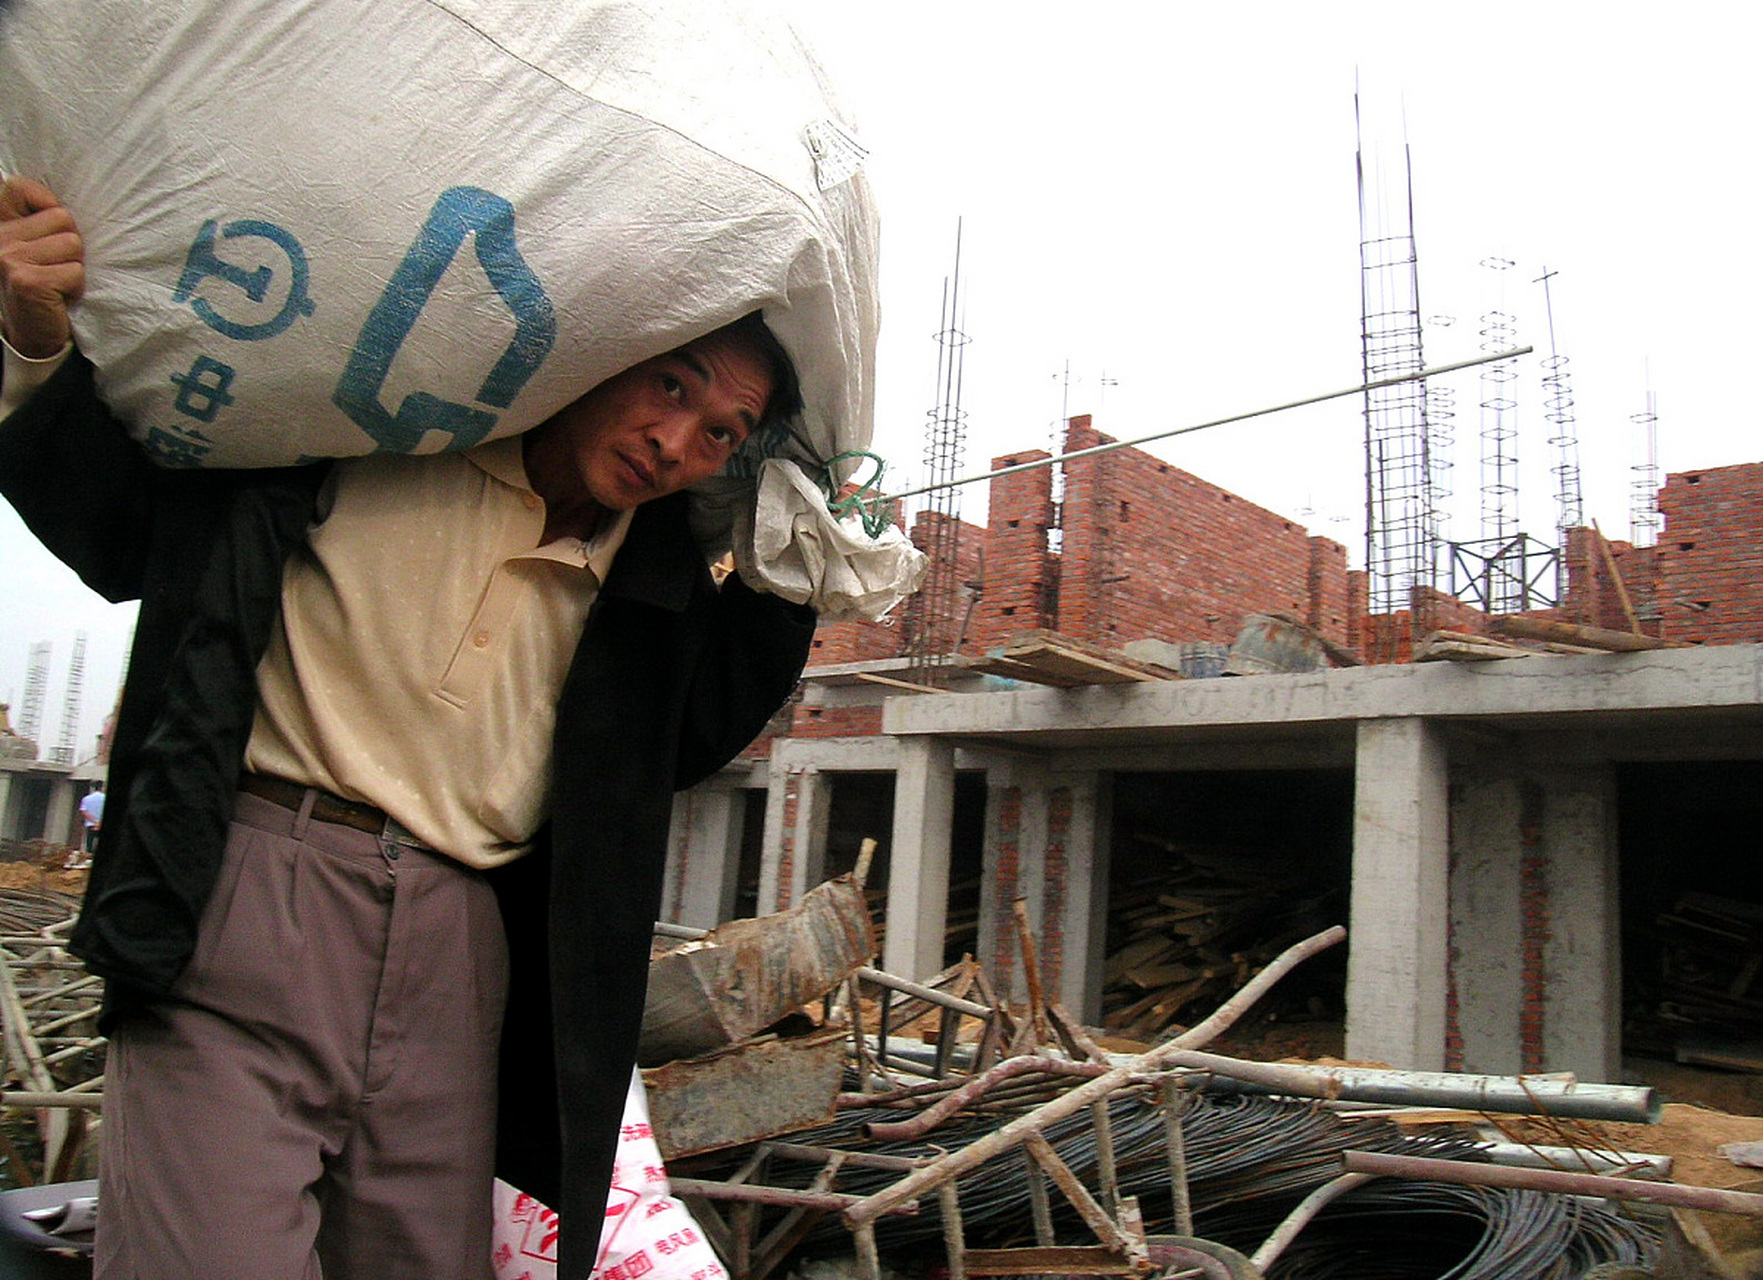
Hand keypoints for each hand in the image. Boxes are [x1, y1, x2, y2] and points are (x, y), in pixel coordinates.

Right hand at [0, 177, 84, 358]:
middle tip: (56, 266)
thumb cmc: (42, 285)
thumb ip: (40, 221)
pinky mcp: (28, 281)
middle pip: (62, 218)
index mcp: (0, 226)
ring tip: (57, 282)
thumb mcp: (34, 246)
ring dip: (75, 267)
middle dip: (71, 244)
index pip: (19, 188)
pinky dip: (76, 287)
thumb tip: (61, 204)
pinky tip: (58, 296)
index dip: (47, 202)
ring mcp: (10, 259)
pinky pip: (75, 272)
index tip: (52, 229)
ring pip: (73, 244)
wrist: (32, 332)